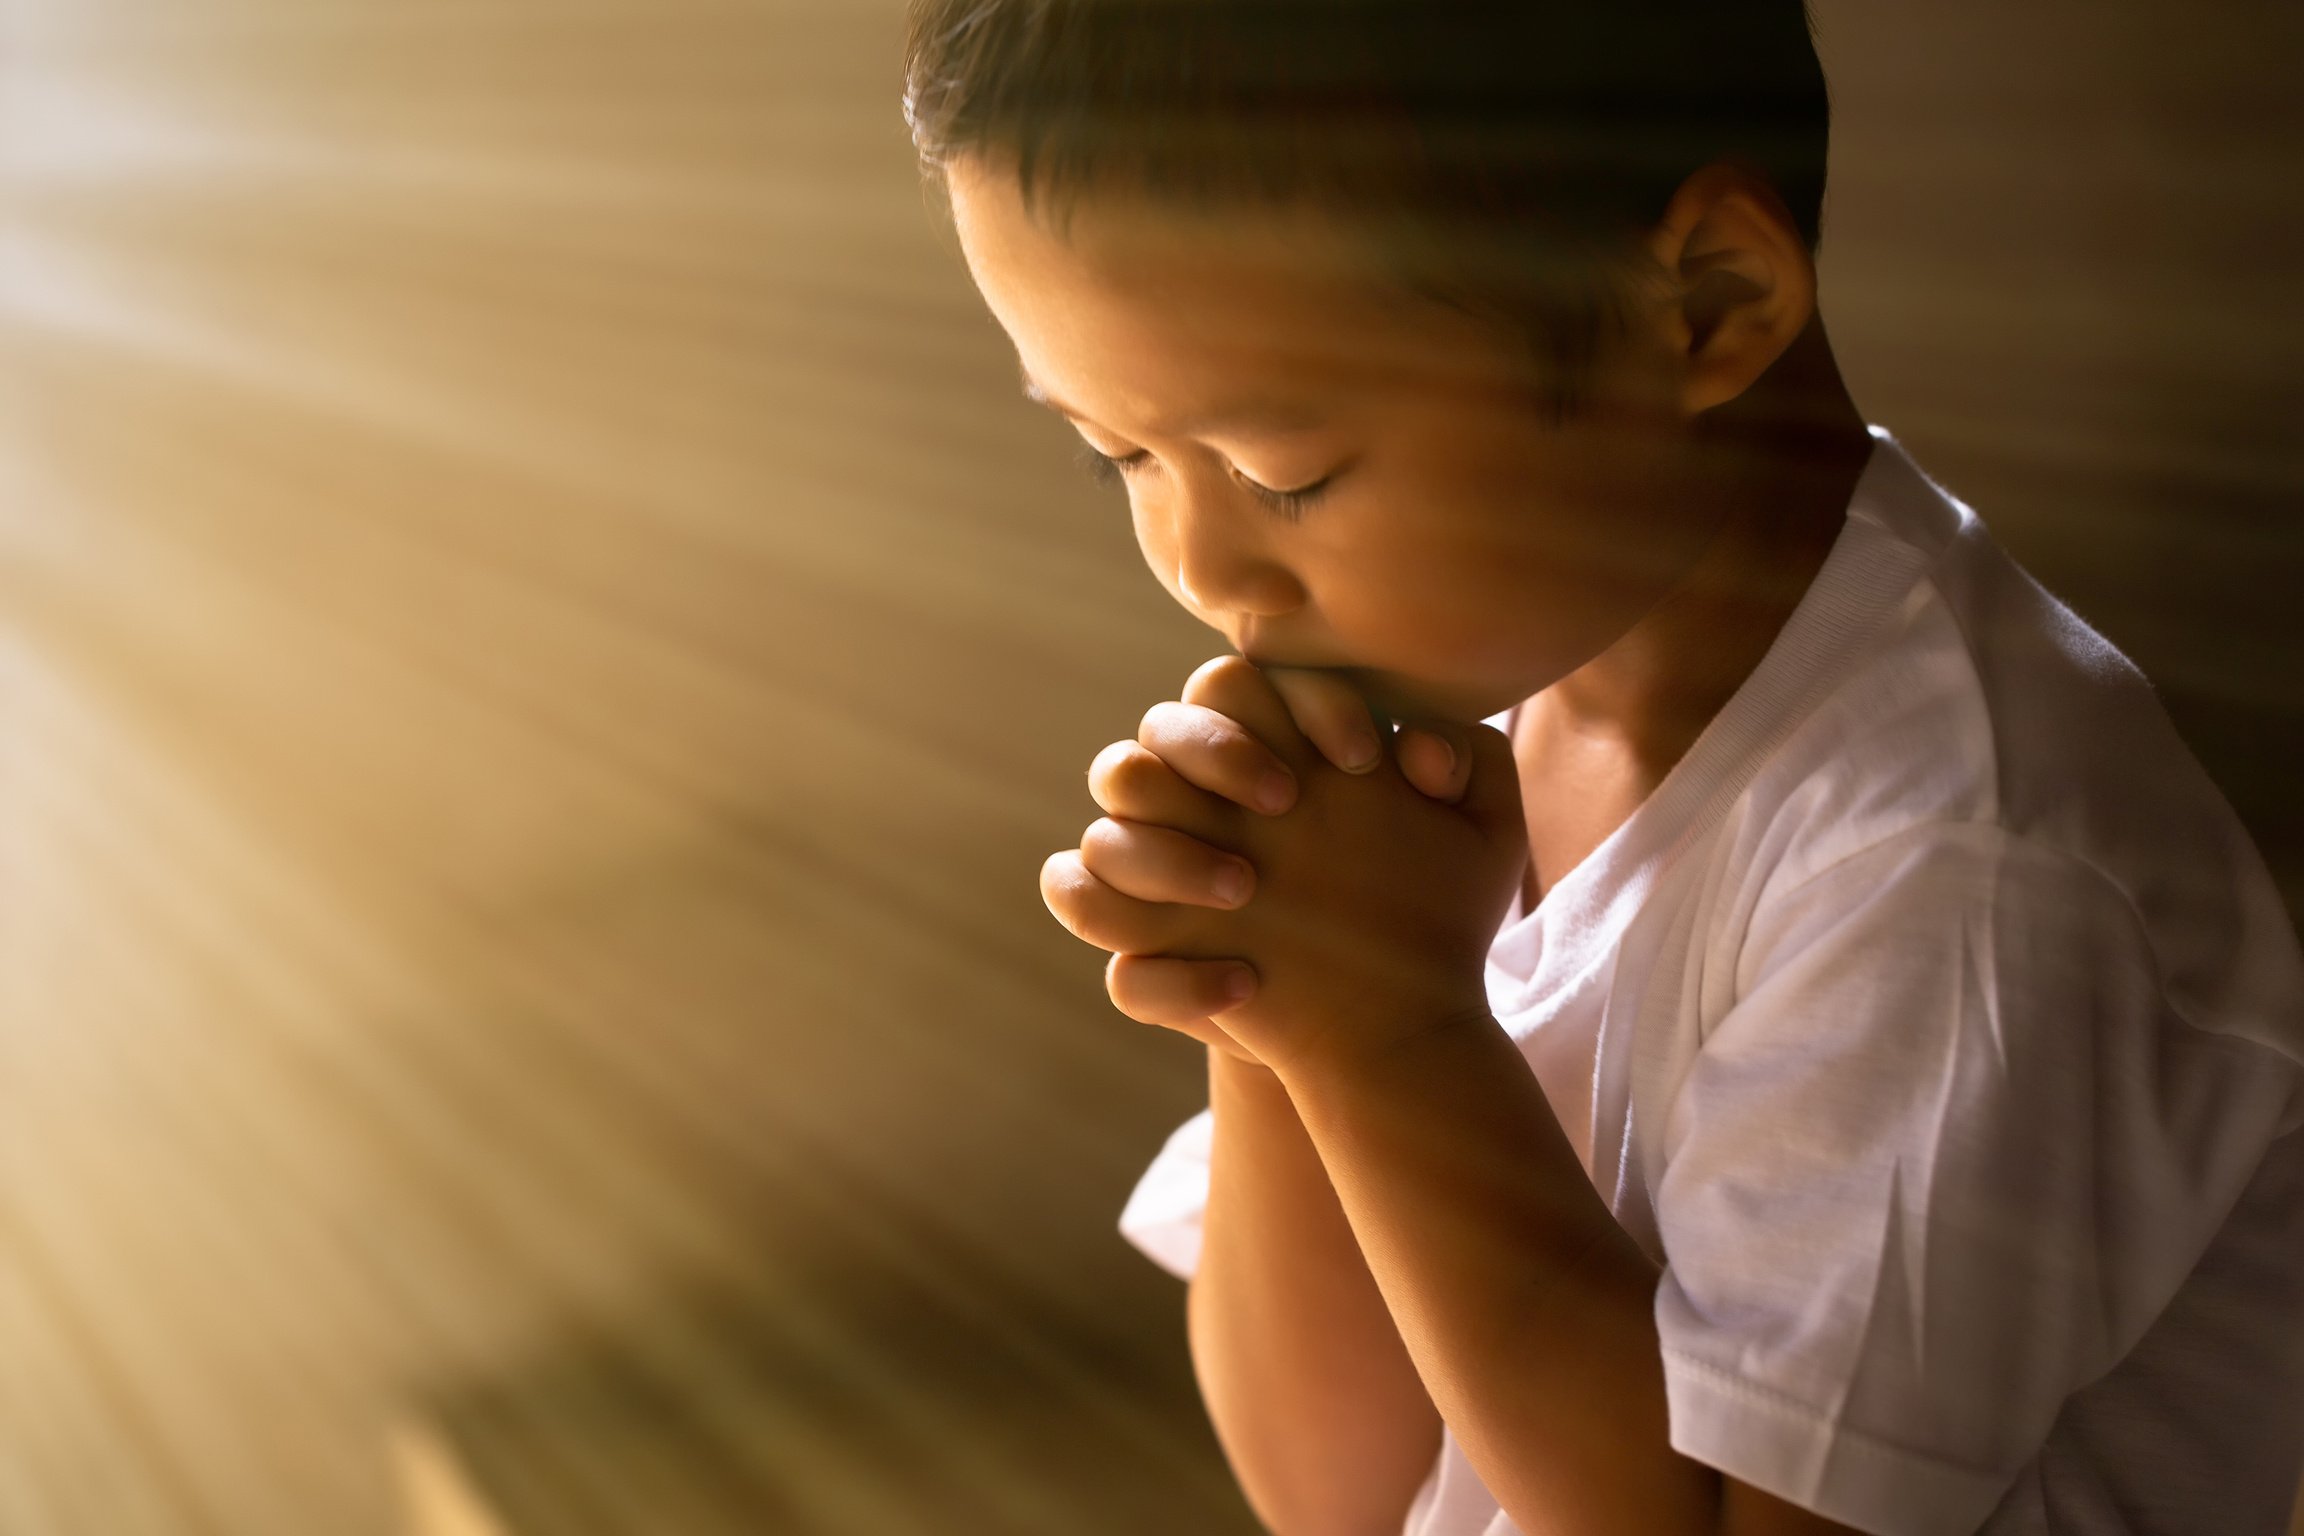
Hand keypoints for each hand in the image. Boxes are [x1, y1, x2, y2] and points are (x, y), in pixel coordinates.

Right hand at [1041, 655, 1528, 1078]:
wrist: (1396, 1023)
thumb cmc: (1433, 913)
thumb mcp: (1480, 839)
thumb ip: (1470, 762)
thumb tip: (1419, 750)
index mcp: (1272, 756)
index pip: (1241, 683)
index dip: (1297, 704)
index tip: (1364, 762)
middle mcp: (1204, 808)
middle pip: (1154, 733)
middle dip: (1213, 751)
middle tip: (1286, 803)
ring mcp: (1166, 881)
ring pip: (1104, 833)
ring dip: (1164, 853)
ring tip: (1248, 892)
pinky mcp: (1151, 957)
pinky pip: (1092, 927)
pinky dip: (1147, 956)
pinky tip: (1243, 984)